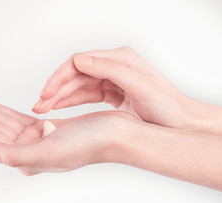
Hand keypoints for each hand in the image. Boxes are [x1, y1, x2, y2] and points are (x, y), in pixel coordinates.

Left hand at [0, 80, 137, 174]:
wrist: (117, 135)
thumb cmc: (90, 144)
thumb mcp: (51, 152)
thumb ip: (16, 155)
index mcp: (25, 158)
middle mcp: (27, 150)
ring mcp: (35, 138)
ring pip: (1, 118)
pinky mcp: (45, 127)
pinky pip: (16, 116)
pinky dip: (2, 106)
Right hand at [33, 46, 198, 128]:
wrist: (181, 124)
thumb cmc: (168, 106)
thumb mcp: (141, 86)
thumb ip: (110, 70)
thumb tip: (80, 60)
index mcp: (121, 59)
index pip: (80, 62)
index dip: (60, 77)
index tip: (47, 92)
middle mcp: (114, 67)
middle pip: (76, 74)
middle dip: (56, 89)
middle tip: (40, 104)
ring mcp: (112, 80)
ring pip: (79, 86)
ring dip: (60, 96)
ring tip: (43, 109)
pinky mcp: (112, 93)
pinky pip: (86, 95)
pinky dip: (72, 101)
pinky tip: (59, 108)